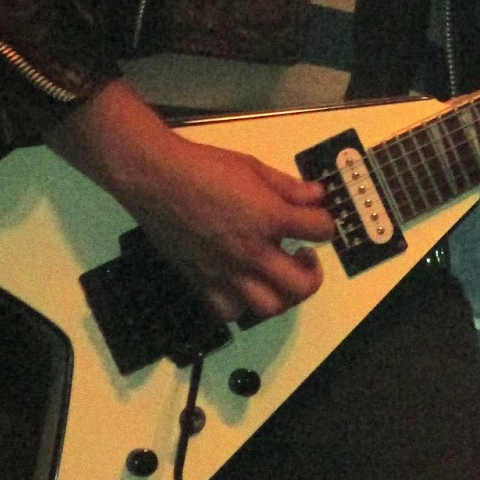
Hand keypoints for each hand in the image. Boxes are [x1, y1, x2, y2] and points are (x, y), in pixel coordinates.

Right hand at [49, 79, 335, 321]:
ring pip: (269, 307)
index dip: (325, 223)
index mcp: (268, 217)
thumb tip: (313, 195)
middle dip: (313, 274)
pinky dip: (242, 306)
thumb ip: (288, 186)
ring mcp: (226, 270)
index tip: (318, 219)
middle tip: (306, 258)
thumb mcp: (252, 167)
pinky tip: (244, 287)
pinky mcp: (203, 280)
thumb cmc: (197, 168)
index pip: (320, 230)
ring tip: (278, 277)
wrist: (155, 177)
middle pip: (302, 284)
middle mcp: (250, 251)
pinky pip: (229, 312)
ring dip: (282, 296)